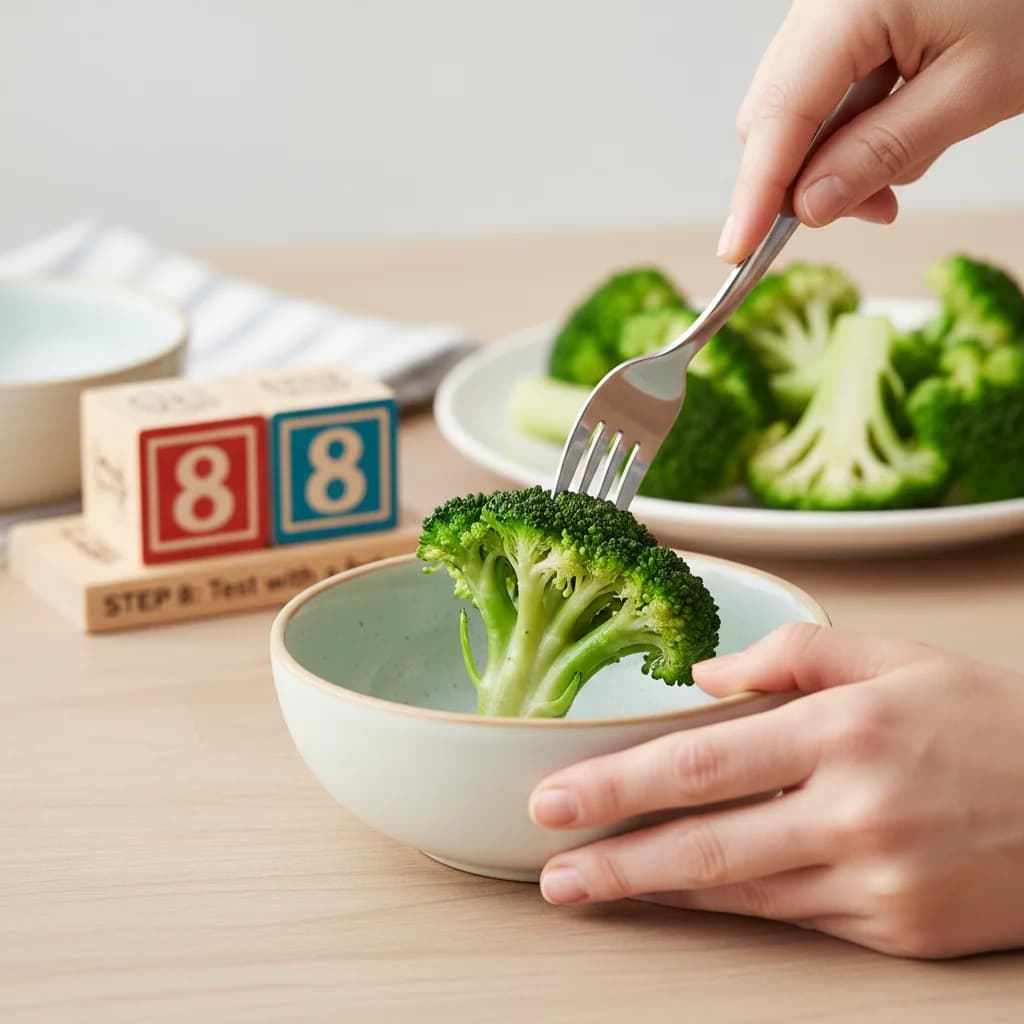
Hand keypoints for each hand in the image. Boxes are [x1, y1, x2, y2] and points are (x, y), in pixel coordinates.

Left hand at [529, 623, 1023, 958]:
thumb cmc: (987, 718)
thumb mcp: (894, 658)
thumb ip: (791, 655)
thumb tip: (704, 680)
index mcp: (846, 729)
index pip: (701, 761)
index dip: (617, 784)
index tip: (553, 798)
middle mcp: (856, 810)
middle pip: (705, 842)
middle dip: (614, 859)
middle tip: (549, 871)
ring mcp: (878, 880)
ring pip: (739, 891)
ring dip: (655, 891)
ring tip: (590, 888)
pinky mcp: (898, 930)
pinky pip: (791, 918)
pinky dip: (728, 907)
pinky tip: (683, 897)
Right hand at [719, 0, 1023, 261]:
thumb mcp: (974, 89)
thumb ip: (881, 152)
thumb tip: (810, 206)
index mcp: (849, 3)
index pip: (779, 118)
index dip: (755, 193)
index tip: (736, 251)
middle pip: (774, 114)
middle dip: (808, 175)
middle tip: (873, 207)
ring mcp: (835, 4)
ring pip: (799, 104)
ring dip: (838, 150)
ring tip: (909, 154)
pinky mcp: (853, 11)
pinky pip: (828, 80)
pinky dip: (857, 118)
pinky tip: (904, 121)